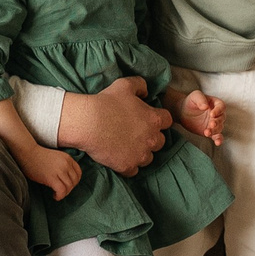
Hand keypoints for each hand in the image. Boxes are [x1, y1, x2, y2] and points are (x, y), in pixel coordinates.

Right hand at [16, 144, 81, 200]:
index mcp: (68, 158)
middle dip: (69, 189)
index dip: (74, 182)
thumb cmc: (39, 157)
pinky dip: (59, 196)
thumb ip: (64, 165)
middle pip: (75, 181)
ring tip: (56, 194)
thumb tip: (67, 179)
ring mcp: (59, 170)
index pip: (79, 173)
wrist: (27, 153)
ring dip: (63, 193)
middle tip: (61, 191)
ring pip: (69, 187)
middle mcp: (66, 164)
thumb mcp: (57, 157)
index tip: (67, 185)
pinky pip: (61, 190)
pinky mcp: (51, 178)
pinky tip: (54, 196)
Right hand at [57, 76, 171, 175]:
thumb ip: (141, 85)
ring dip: (140, 153)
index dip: (158, 120)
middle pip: (160, 142)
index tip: (147, 120)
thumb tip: (146, 92)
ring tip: (126, 147)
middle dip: (151, 138)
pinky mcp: (128, 166)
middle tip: (135, 134)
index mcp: (154, 119)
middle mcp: (152, 139)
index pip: (167, 121)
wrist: (87, 123)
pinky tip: (119, 157)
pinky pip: (134, 170)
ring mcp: (140, 155)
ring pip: (148, 158)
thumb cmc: (106, 102)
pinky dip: (128, 165)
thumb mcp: (125, 85)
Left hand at [172, 89, 223, 145]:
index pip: (221, 107)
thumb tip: (205, 107)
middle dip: (217, 122)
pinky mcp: (210, 132)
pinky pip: (216, 136)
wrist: (182, 111)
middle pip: (221, 118)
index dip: (218, 111)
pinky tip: (217, 143)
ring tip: (206, 132)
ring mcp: (214, 124)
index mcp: (216, 104)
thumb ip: (201, 100)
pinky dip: (218, 140)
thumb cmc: (191, 101)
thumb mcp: (195, 96)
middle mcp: (217, 114)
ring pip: (219, 128)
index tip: (212, 114)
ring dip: (215, 131)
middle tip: (211, 124)